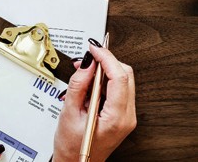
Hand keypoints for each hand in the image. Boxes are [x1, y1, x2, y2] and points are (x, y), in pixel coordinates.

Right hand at [52, 43, 135, 161]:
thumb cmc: (71, 149)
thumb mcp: (69, 114)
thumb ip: (78, 86)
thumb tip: (87, 63)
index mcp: (116, 118)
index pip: (119, 77)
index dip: (106, 58)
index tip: (94, 48)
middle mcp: (127, 117)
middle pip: (126, 75)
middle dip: (107, 62)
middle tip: (87, 59)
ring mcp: (128, 116)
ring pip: (124, 81)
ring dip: (105, 72)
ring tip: (84, 74)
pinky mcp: (123, 115)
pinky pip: (119, 90)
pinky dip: (105, 82)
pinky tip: (90, 85)